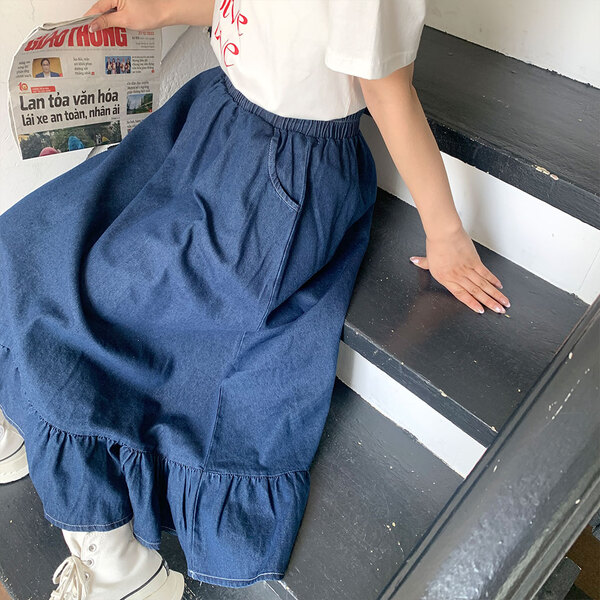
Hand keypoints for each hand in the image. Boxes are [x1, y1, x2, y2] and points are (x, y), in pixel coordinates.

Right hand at [83, 0, 212, 30]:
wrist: (165, 13)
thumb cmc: (150, 13)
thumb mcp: (125, 20)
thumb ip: (107, 22)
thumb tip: (94, 25)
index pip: (97, 8)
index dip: (90, 19)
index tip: (84, 28)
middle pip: (102, 10)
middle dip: (98, 23)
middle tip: (92, 36)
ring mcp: (123, 2)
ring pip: (110, 14)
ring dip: (107, 25)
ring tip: (103, 37)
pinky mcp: (128, 7)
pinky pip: (118, 15)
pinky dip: (116, 24)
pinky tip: (115, 33)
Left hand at [409, 226, 510, 313]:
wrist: (444, 233)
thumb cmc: (435, 244)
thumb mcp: (428, 258)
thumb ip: (423, 263)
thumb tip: (414, 261)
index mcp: (446, 279)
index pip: (461, 295)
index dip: (472, 304)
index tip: (481, 310)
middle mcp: (458, 276)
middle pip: (476, 292)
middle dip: (489, 303)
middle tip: (499, 310)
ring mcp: (467, 269)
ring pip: (484, 285)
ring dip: (495, 295)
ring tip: (504, 302)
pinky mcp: (475, 260)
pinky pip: (486, 273)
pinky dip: (493, 280)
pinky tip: (499, 286)